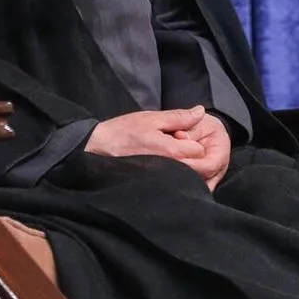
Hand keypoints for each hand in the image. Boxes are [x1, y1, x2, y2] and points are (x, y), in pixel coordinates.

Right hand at [86, 107, 228, 189]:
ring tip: (162, 154)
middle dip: (189, 155)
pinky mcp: (155, 186)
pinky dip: (171, 174)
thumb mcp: (152, 118)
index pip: (200, 151)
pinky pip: (173, 182)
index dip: (191, 140)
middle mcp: (172, 170)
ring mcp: (164, 180)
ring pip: (186, 175)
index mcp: (173, 152)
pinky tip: (157, 164)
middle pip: (196, 167)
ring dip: (181, 165)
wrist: (97, 149)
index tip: (176, 136)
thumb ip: (179, 117)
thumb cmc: (123, 132)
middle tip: (169, 145)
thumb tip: (201, 111)